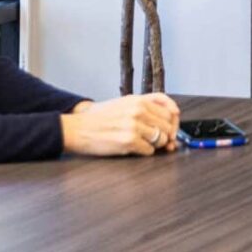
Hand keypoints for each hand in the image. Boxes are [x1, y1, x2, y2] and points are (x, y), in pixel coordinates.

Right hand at [61, 93, 181, 156]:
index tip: (172, 130)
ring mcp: (134, 126)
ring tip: (141, 143)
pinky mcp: (129, 141)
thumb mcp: (123, 103)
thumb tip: (172, 118)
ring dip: (154, 145)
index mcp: (138, 100)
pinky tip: (132, 148)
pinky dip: (144, 152)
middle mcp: (138, 110)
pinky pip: (149, 151)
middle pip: (168, 126)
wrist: (77, 129)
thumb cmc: (98, 118)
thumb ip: (147, 106)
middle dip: (166, 136)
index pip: (170, 110)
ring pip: (161, 139)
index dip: (174, 123)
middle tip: (159, 142)